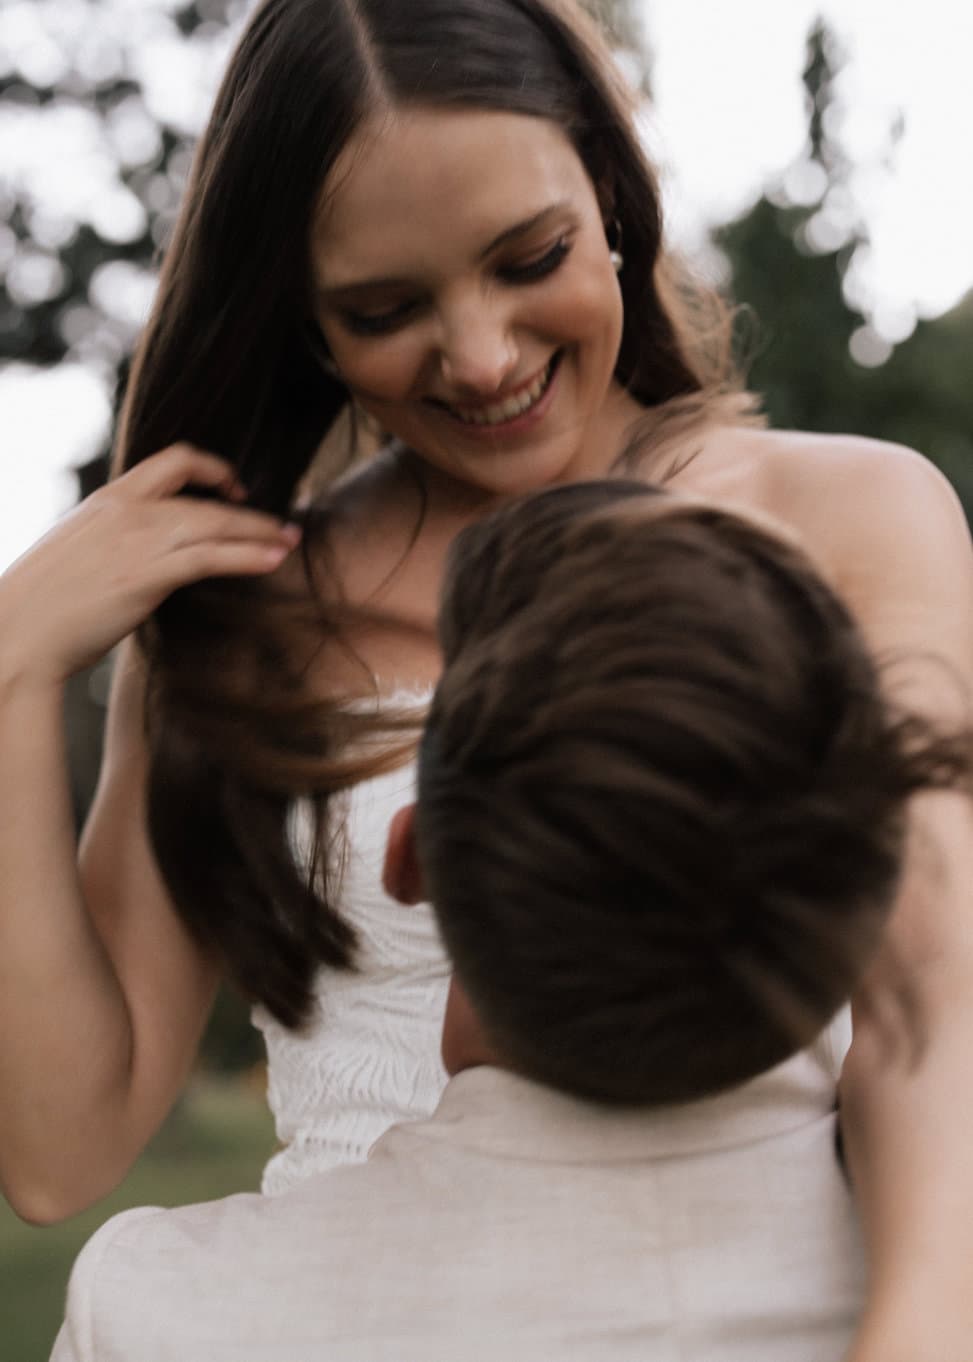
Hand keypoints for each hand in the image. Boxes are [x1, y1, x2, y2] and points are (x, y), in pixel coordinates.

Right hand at [0, 444, 301, 686]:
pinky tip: (273, 560)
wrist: (17, 632)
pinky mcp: (146, 575)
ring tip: (290, 541)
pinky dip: (249, 556)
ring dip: (260, 532)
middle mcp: (126, 511)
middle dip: (248, 508)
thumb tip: (140, 554)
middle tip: (281, 523)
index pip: (170, 461)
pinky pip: (211, 557)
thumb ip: (115, 542)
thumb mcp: (79, 553)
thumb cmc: (43, 604)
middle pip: (203, 495)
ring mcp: (137, 540)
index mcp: (108, 500)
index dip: (210, 468)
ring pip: (215, 523)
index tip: (233, 485)